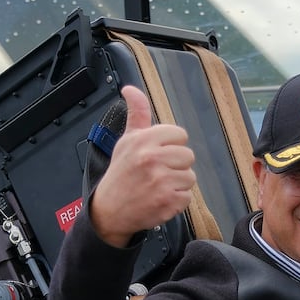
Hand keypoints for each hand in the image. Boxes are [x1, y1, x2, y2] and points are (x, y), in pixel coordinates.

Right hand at [90, 85, 195, 246]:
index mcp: (143, 140)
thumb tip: (130, 89)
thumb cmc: (121, 173)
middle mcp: (152, 158)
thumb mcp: (126, 140)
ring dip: (177, 183)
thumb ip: (137, 114)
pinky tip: (160, 199)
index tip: (158, 154)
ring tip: (158, 186)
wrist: (110, 210)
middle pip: (188, 156)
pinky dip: (176, 200)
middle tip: (158, 172)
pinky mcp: (168, 201)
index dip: (171, 145)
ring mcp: (162, 181)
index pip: (179, 135)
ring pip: (190, 177)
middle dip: (176, 165)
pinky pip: (187, 196)